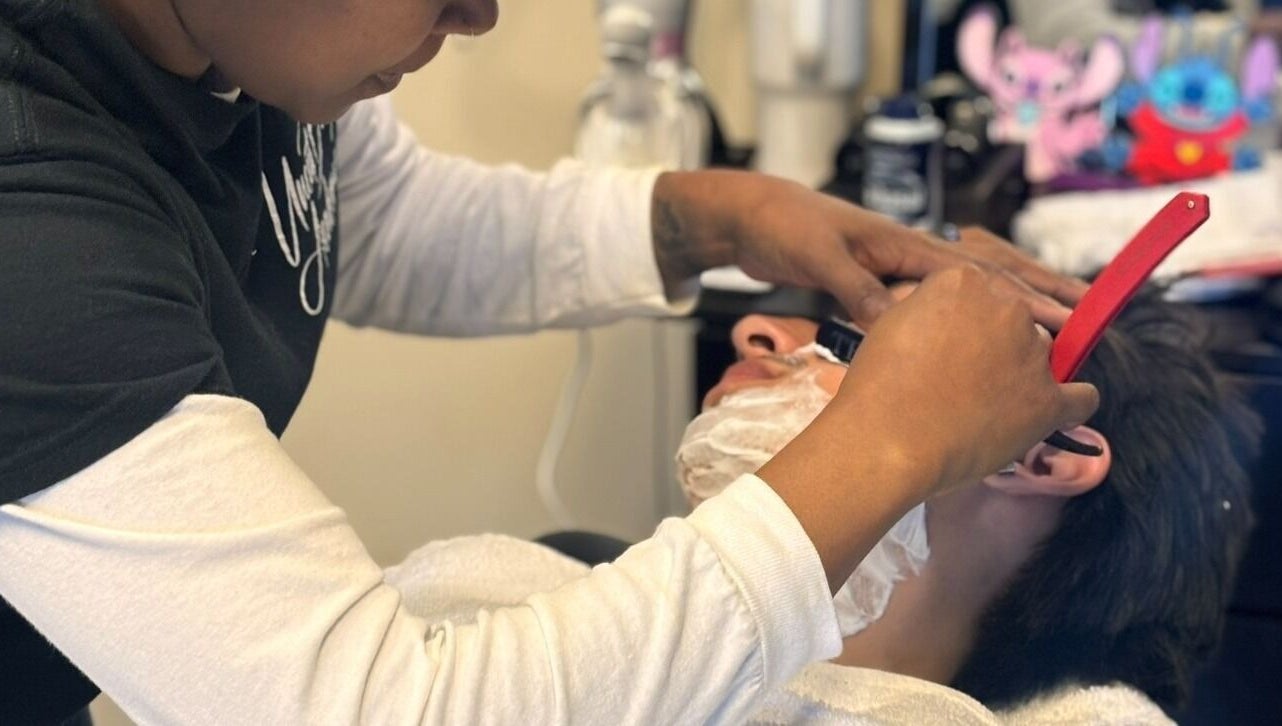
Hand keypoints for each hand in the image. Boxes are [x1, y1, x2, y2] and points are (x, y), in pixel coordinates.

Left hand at [651, 170, 1082, 328]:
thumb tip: (896, 321)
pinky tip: (980, 337)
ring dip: (1010, 303)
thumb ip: (855, 286)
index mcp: (904, 245)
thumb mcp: (818, 257)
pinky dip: (969, 314)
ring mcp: (898, 267)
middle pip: (989, 272)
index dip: (1024, 297)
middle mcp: (910, 254)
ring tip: (1049, 325)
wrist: (751, 217)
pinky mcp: (880, 282)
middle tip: (1085, 315)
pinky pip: (938, 301)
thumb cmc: (784, 227)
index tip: (1067, 317)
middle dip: (1038, 292)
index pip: (979, 273)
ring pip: (970, 287)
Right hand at [758, 266, 1098, 591]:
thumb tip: (946, 315)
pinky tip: (1052, 413)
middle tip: (962, 379)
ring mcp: (1031, 354)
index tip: (950, 345)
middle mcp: (1006, 307)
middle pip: (1014, 321)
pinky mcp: (1048, 401)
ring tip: (986, 407)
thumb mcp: (892, 322)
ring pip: (1040, 357)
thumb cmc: (878, 386)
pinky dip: (1070, 405)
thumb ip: (929, 306)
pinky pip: (1081, 397)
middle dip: (995, 345)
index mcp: (964, 281)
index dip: (964, 321)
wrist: (886, 440)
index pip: (981, 293)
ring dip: (1022, 375)